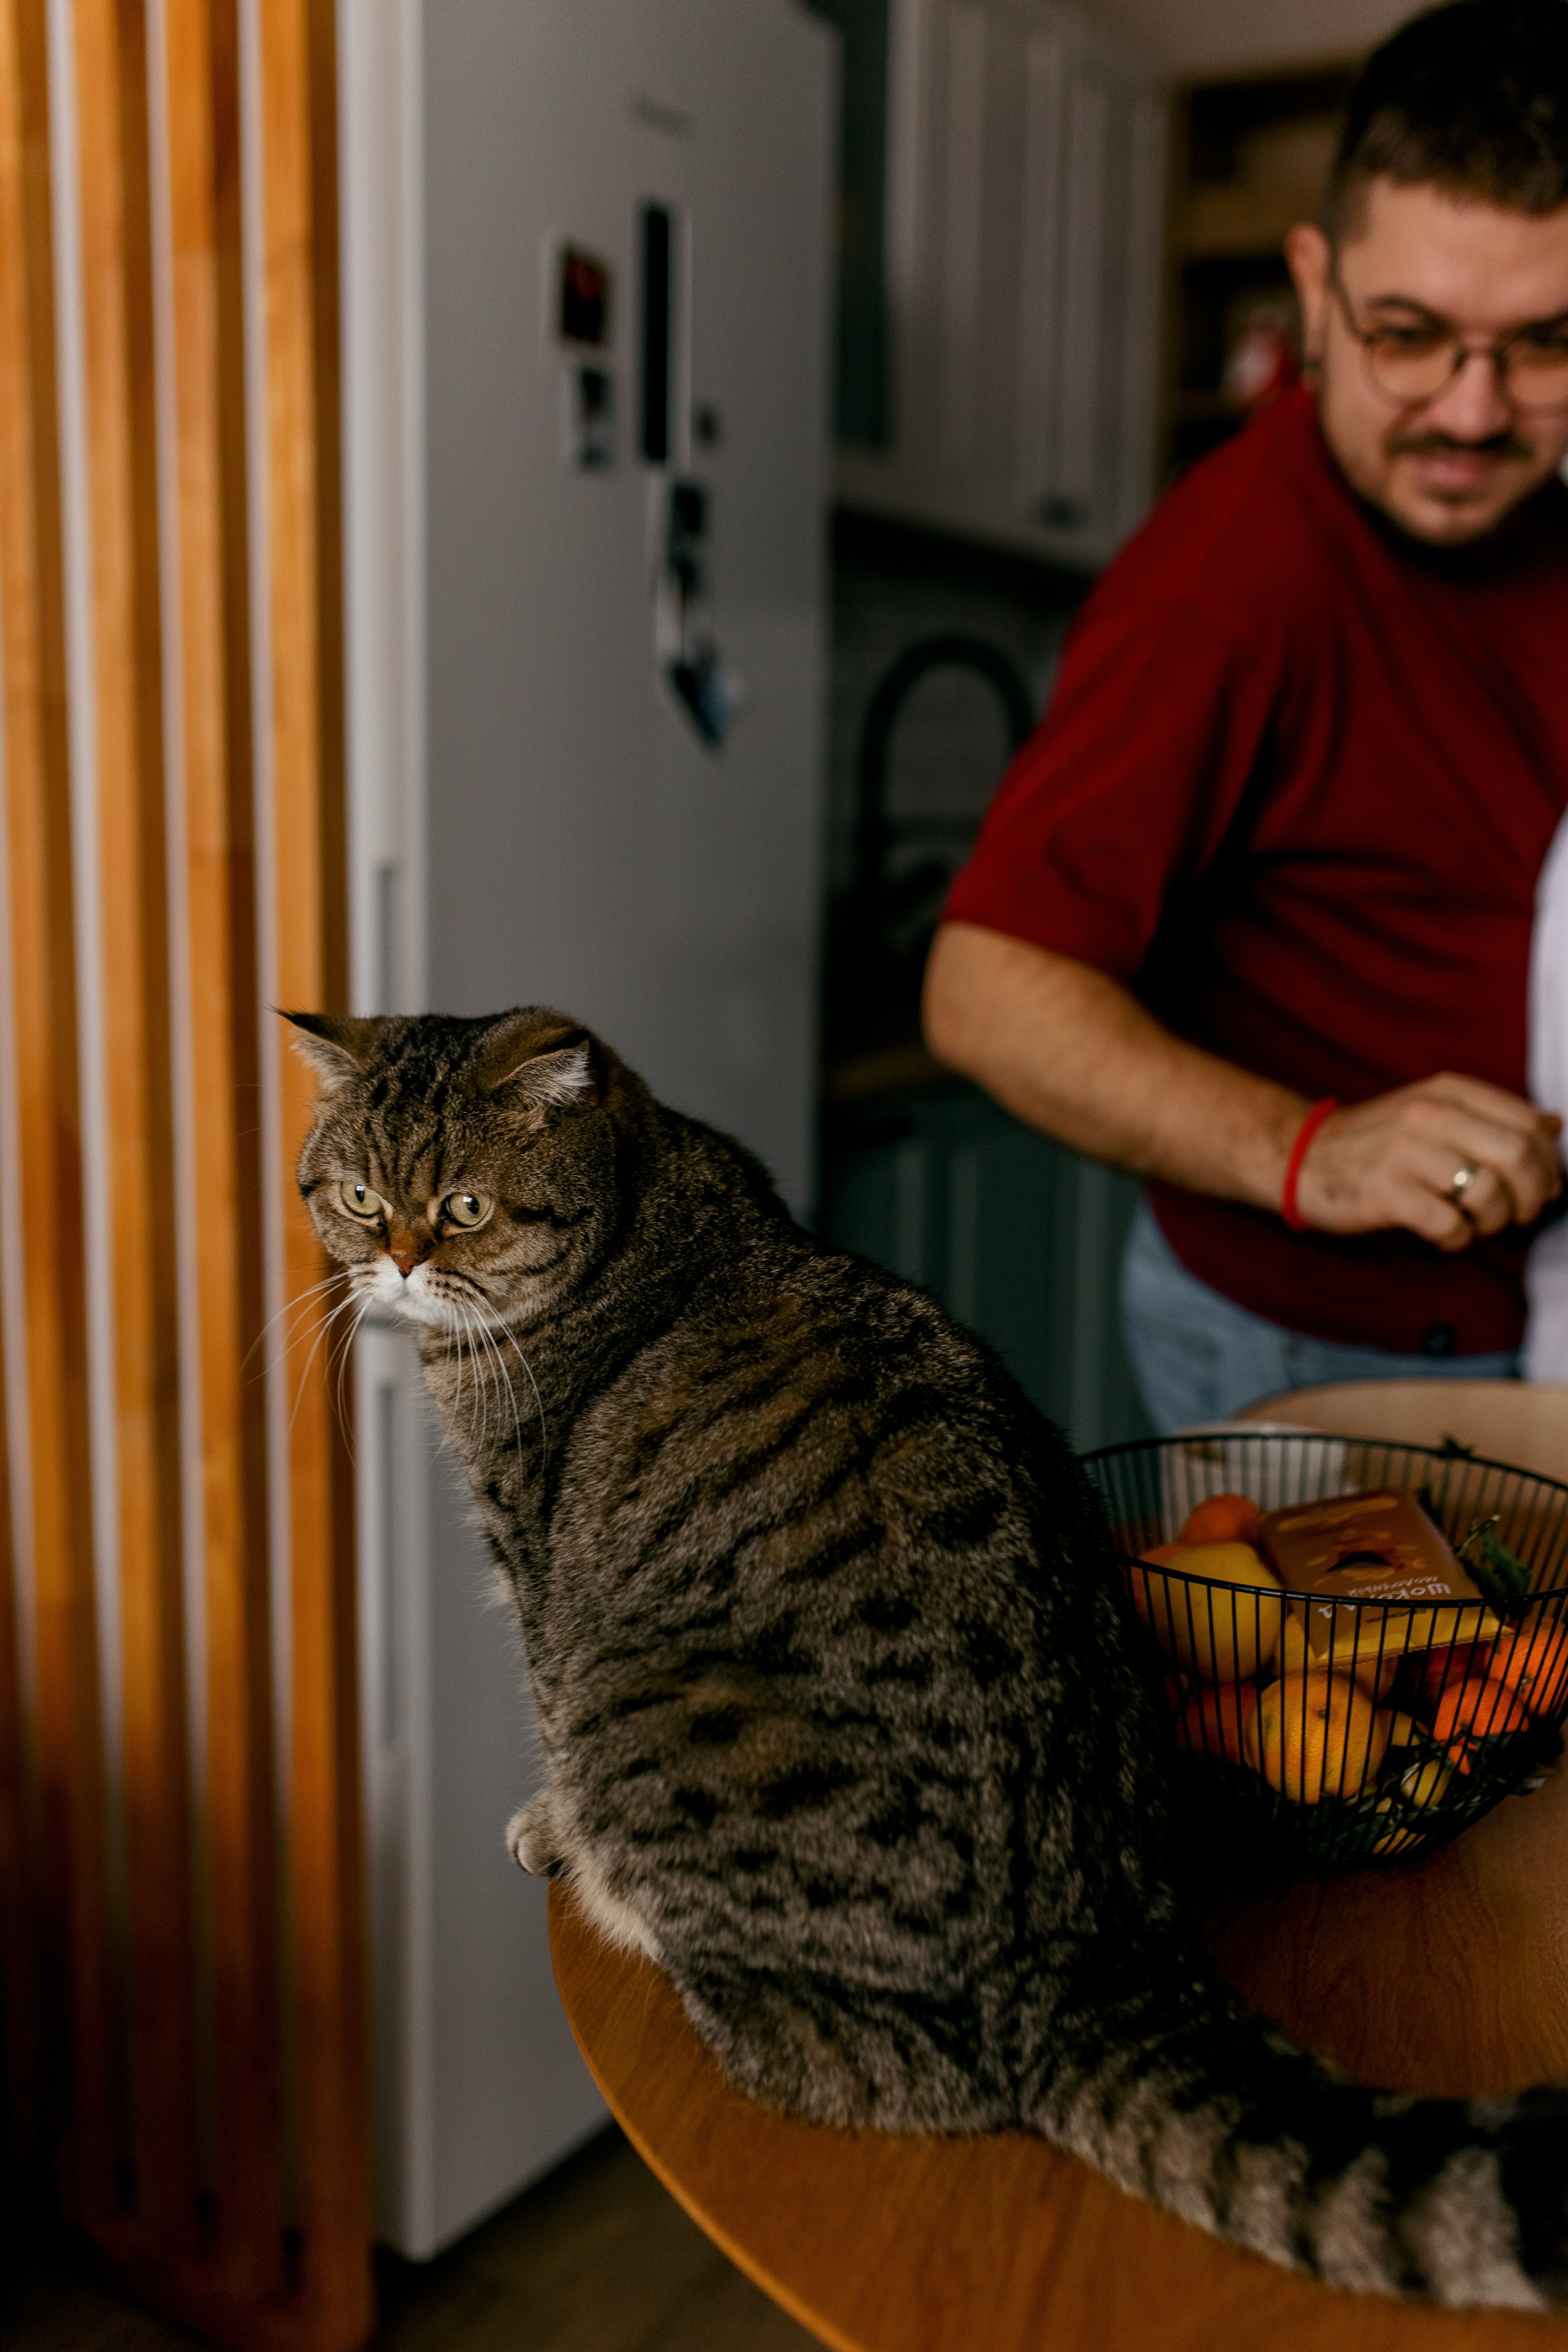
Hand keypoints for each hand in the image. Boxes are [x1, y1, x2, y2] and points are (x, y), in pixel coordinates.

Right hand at [1293, 1075, 1563, 1251]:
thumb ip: (1493, 1117)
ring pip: (1487, 1194)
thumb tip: (1555, 1125)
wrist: (1300, 1156)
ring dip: (1493, 1222)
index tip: (1544, 1188)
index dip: (1548, 1163)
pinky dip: (1457, 1240)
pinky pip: (1449, 1225)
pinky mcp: (1386, 1193)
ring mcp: (1405, 1153)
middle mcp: (1429, 1115)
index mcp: (1448, 1091)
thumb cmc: (1376, 1141)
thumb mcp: (1434, 1111)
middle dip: (1531, 1196)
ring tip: (1474, 1225)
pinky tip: (1444, 1237)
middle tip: (1520, 1215)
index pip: (1527, 1122)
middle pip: (1516, 1157)